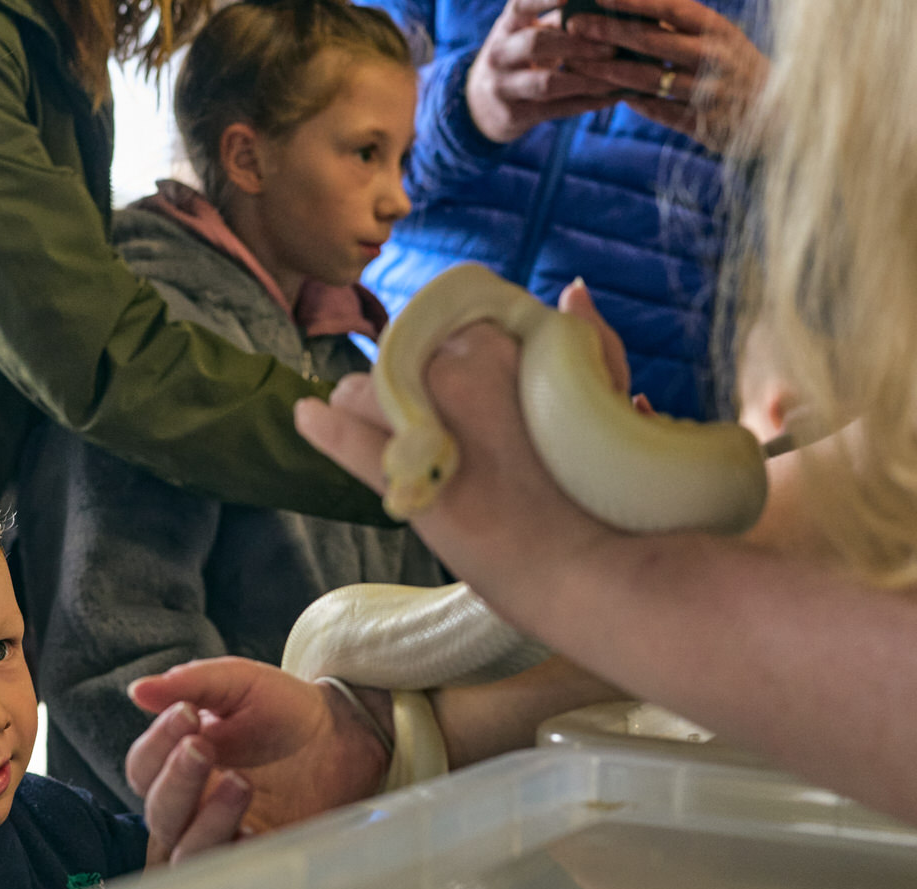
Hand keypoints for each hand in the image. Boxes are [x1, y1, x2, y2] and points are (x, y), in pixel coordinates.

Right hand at [126, 657, 388, 848]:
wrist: (343, 735)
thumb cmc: (285, 708)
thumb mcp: (241, 684)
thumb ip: (193, 683)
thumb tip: (138, 690)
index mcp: (179, 762)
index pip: (142, 767)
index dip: (156, 744)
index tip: (187, 713)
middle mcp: (192, 805)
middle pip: (157, 812)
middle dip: (176, 779)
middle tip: (203, 746)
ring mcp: (223, 835)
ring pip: (185, 850)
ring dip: (205, 819)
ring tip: (240, 782)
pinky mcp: (257, 856)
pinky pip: (233, 872)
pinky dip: (237, 854)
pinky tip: (254, 829)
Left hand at [294, 282, 623, 620]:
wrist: (589, 567)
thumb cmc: (609, 482)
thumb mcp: (608, 398)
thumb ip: (588, 343)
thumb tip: (571, 294)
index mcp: (497, 345)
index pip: (453, 326)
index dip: (459, 351)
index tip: (475, 377)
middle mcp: (447, 375)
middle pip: (405, 357)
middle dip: (416, 376)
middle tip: (443, 411)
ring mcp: (416, 427)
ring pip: (367, 392)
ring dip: (370, 402)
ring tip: (381, 417)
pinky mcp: (398, 482)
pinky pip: (346, 440)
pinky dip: (324, 427)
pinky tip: (306, 414)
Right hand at [466, 0, 625, 143]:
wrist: (480, 106)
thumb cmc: (518, 59)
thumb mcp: (524, 33)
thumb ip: (558, 21)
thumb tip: (607, 9)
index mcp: (506, 27)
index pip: (521, 6)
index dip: (543, 0)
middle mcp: (498, 54)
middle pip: (536, 43)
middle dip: (577, 45)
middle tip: (612, 47)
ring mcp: (502, 87)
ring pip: (546, 83)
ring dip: (586, 80)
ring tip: (616, 78)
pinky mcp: (513, 116)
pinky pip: (556, 109)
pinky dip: (587, 103)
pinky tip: (612, 98)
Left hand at [562, 0, 767, 152]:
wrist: (778, 114)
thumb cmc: (734, 67)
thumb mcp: (716, 38)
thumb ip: (679, 25)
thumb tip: (632, 5)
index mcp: (716, 28)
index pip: (668, 7)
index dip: (632, 0)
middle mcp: (714, 56)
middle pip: (652, 41)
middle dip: (609, 32)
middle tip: (574, 25)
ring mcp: (708, 91)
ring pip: (649, 79)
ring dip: (608, 71)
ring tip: (577, 64)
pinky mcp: (702, 123)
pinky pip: (658, 111)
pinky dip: (631, 102)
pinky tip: (605, 94)